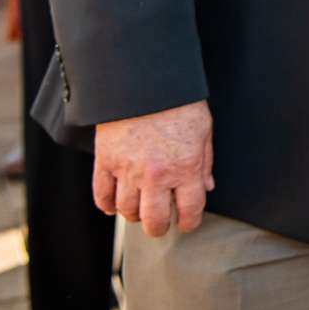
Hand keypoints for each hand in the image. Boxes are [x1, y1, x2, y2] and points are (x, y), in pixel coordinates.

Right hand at [93, 100, 213, 236]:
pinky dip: (107, 205)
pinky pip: (102, 195)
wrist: (144, 82)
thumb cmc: (179, 103)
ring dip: (134, 215)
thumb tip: (206, 186)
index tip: (188, 223)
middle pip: (154, 220)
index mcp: (185, 168)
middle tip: (160, 224)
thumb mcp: (204, 130)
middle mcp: (156, 175)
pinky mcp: (105, 162)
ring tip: (140, 209)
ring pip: (127, 211)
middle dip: (159, 228)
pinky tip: (115, 205)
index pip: (190, 210)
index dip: (190, 222)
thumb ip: (205, 162)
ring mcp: (128, 170)